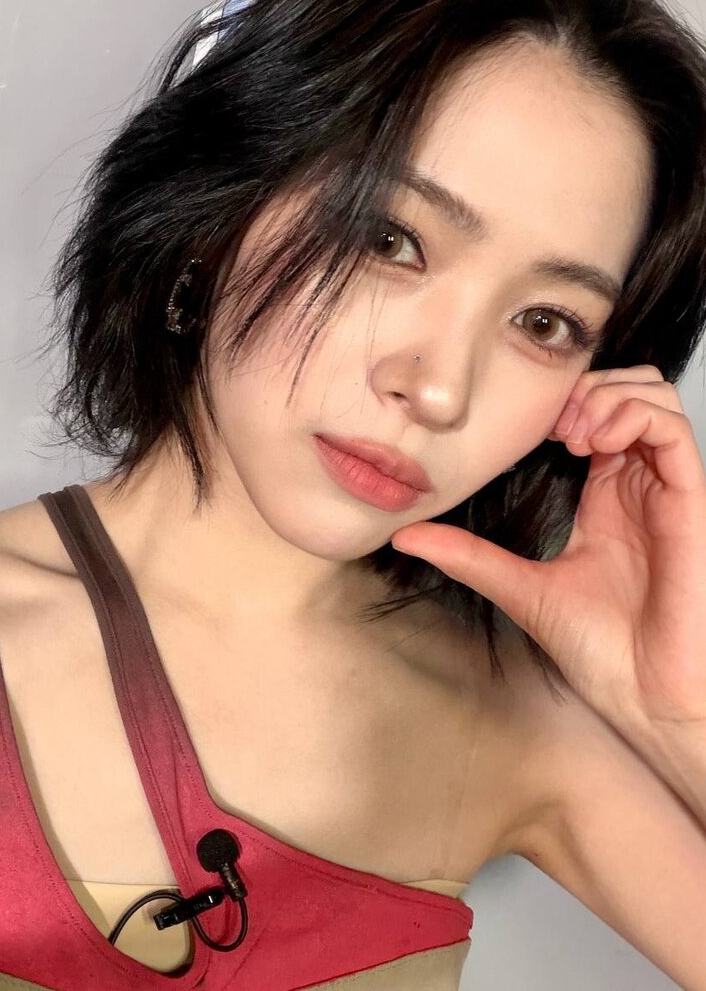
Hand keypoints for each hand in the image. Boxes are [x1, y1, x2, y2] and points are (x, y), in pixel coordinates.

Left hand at [390, 365, 705, 731]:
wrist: (644, 694)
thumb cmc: (600, 649)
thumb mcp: (521, 588)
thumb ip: (469, 556)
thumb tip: (405, 534)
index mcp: (606, 494)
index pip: (593, 413)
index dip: (561, 402)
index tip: (524, 428)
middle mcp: (638, 482)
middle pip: (626, 390)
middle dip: (584, 387)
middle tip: (550, 425)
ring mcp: (664, 488)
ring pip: (652, 396)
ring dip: (606, 395)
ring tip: (571, 434)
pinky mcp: (689, 500)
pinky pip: (672, 429)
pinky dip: (631, 415)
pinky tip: (594, 442)